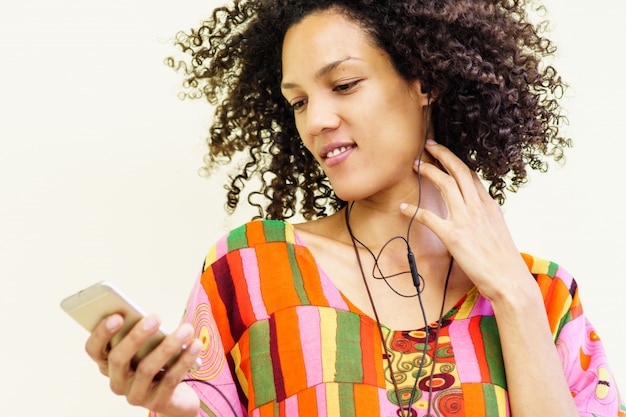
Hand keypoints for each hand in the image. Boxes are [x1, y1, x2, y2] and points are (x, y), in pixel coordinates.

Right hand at [85, 314, 201, 416]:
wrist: (176, 397)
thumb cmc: (159, 362)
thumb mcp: (148, 347)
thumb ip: (144, 334)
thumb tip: (151, 318)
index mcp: (108, 363)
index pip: (94, 350)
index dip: (101, 333)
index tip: (117, 315)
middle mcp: (117, 381)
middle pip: (118, 359)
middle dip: (136, 336)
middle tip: (155, 317)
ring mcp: (135, 395)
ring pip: (146, 369)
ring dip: (168, 346)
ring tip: (186, 329)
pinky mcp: (157, 402)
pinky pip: (170, 380)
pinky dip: (184, 360)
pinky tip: (195, 345)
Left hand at [400, 140, 533, 301]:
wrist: (511, 282)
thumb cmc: (505, 261)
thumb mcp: (501, 231)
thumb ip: (492, 217)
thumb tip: (491, 209)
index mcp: (490, 206)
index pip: (472, 175)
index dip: (456, 161)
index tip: (444, 153)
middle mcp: (478, 208)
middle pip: (459, 171)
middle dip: (442, 155)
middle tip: (427, 146)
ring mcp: (466, 220)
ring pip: (446, 185)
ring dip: (429, 172)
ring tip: (415, 165)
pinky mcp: (454, 236)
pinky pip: (429, 217)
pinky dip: (414, 210)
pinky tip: (403, 207)